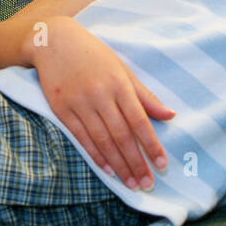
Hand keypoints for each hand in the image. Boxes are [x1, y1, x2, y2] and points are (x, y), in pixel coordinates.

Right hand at [28, 16, 175, 189]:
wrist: (54, 42)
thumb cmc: (94, 56)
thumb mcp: (123, 70)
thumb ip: (145, 96)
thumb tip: (170, 115)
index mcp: (119, 84)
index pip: (140, 120)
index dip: (152, 144)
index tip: (162, 164)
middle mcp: (100, 95)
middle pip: (122, 135)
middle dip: (136, 162)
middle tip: (148, 184)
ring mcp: (79, 103)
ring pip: (103, 140)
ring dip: (119, 165)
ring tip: (131, 183)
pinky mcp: (61, 109)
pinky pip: (81, 138)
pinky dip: (96, 156)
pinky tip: (108, 170)